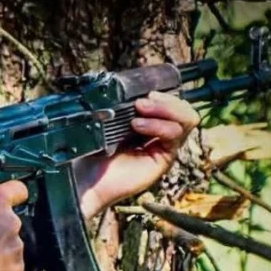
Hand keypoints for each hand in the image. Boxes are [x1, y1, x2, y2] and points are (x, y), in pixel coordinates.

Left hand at [74, 91, 199, 218]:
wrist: (84, 182)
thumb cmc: (90, 154)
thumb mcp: (105, 124)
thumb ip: (121, 107)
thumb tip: (129, 88)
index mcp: (148, 123)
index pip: (170, 101)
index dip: (162, 94)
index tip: (142, 91)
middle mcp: (159, 134)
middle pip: (183, 108)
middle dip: (166, 99)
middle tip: (141, 101)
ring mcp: (163, 147)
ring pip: (186, 120)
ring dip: (165, 109)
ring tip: (139, 110)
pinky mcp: (164, 160)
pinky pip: (174, 136)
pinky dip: (159, 125)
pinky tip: (137, 126)